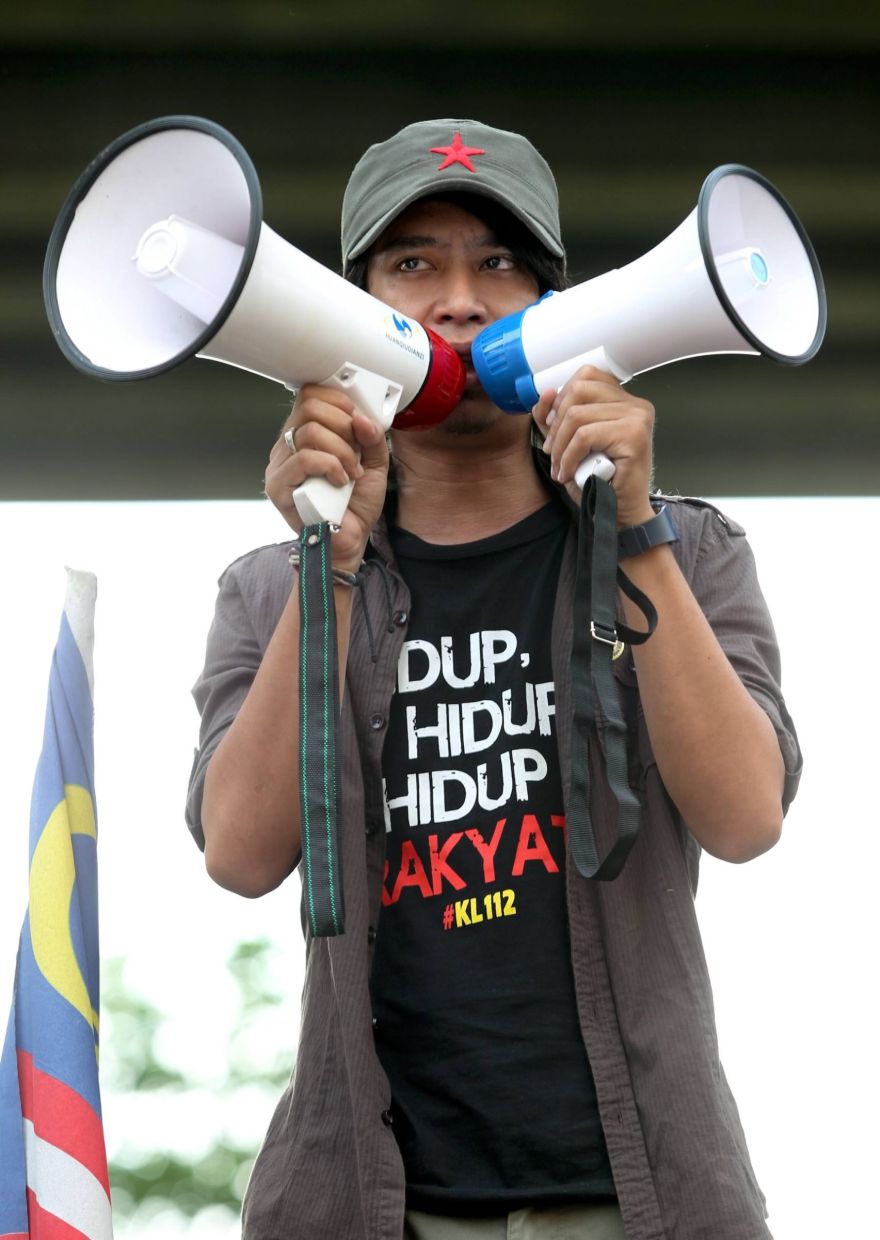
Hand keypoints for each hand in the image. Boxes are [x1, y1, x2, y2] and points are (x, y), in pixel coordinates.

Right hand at [264, 383, 389, 569]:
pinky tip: (341, 481)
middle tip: (357, 450)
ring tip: (353, 472)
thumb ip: (372, 437)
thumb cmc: (356, 505)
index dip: (336, 400)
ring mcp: (280, 466)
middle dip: (343, 425)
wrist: (351, 540)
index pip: (309, 396)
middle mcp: (288, 447)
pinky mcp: (278, 487)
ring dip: (341, 451)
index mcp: (306, 435)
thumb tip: (362, 418)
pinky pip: (302, 460)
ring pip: (307, 433)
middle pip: (308, 408)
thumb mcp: (375, 463)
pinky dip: (329, 466)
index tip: (356, 420)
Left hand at [531, 365, 654, 527]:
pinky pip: (585, 436)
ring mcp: (638, 417)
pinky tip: (569, 473)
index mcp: (623, 400)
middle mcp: (635, 404)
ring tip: (560, 467)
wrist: (620, 514)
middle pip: (579, 390)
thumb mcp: (569, 443)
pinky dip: (569, 457)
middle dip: (556, 423)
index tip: (552, 425)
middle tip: (551, 451)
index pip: (586, 375)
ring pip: (578, 415)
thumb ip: (555, 417)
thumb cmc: (599, 481)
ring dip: (560, 446)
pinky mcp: (634, 435)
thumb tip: (545, 393)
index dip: (561, 397)